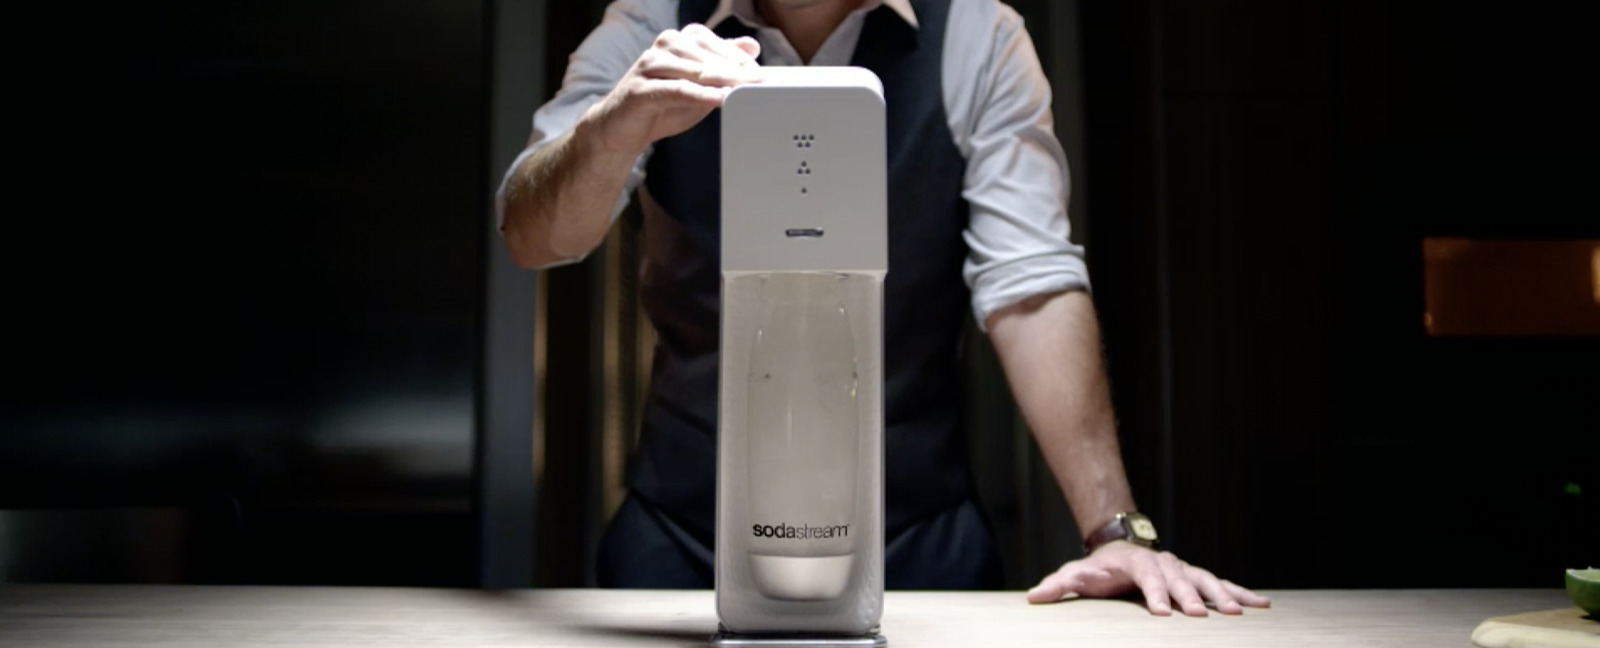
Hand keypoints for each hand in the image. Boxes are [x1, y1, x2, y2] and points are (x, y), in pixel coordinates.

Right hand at [584, 23, 760, 156]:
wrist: (620, 129)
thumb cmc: (661, 105)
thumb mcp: (698, 84)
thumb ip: (722, 65)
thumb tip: (753, 47)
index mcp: (679, 41)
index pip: (715, 43)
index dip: (739, 59)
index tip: (761, 74)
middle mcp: (664, 48)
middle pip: (707, 57)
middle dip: (735, 71)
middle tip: (759, 83)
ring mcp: (650, 66)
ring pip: (693, 70)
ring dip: (720, 80)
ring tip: (742, 90)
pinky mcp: (640, 90)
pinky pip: (674, 90)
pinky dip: (697, 94)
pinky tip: (716, 98)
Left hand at [1026, 541, 1270, 615]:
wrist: (1121, 549)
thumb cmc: (1098, 570)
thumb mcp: (1075, 574)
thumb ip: (1057, 585)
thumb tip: (1034, 597)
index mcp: (1136, 565)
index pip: (1146, 577)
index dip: (1154, 594)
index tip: (1162, 612)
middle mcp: (1164, 565)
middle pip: (1179, 579)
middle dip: (1191, 597)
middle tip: (1202, 615)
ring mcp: (1182, 570)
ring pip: (1205, 580)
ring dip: (1221, 596)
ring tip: (1238, 612)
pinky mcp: (1196, 578)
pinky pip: (1221, 584)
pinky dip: (1242, 593)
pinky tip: (1262, 605)